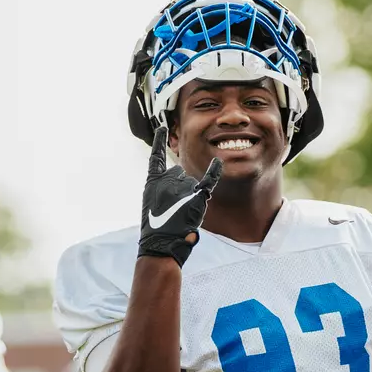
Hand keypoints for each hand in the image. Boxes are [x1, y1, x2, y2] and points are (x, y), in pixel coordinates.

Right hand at [138, 126, 222, 266]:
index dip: (159, 142)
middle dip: (179, 188)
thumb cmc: (156, 228)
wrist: (160, 243)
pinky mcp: (196, 195)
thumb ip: (163, 189)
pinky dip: (214, 170)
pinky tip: (219, 162)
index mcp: (152, 182)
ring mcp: (182, 186)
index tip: (162, 128)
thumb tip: (181, 178)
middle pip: (179, 174)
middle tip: (174, 210)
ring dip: (190, 196)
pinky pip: (208, 179)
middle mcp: (168, 179)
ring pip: (191, 183)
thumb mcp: (152, 204)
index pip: (156, 158)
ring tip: (181, 214)